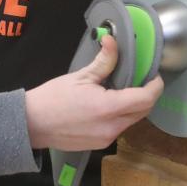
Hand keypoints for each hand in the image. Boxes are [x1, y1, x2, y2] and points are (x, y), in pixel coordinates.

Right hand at [24, 34, 163, 150]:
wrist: (32, 124)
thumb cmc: (52, 98)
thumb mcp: (79, 76)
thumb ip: (103, 61)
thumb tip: (112, 41)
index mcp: (108, 108)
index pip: (146, 98)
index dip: (155, 86)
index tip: (154, 76)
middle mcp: (112, 127)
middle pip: (143, 111)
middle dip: (145, 96)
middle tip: (138, 81)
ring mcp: (107, 139)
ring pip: (131, 121)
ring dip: (131, 107)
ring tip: (118, 92)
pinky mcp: (100, 145)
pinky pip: (119, 129)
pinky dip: (119, 117)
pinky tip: (104, 107)